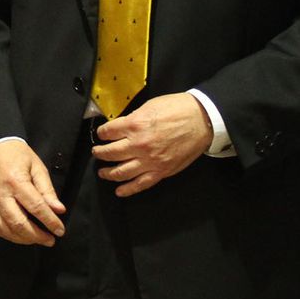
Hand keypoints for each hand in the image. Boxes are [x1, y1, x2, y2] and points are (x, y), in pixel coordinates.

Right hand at [0, 139, 65, 246]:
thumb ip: (47, 189)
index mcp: (16, 181)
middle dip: (37, 236)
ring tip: (37, 239)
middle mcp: (1, 194)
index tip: (60, 230)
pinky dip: (10, 236)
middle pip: (19, 223)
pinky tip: (21, 236)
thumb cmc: (15, 154)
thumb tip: (58, 209)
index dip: (50, 221)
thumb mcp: (36, 166)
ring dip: (24, 239)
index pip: (36, 207)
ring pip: (6, 229)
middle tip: (50, 240)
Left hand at [92, 93, 211, 197]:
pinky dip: (128, 189)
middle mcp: (139, 145)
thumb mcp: (149, 107)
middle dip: (100, 154)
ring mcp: (149, 160)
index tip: (102, 134)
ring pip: (121, 172)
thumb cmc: (177, 109)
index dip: (102, 133)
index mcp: (134, 125)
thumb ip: (133, 118)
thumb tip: (121, 127)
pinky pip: (141, 184)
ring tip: (102, 172)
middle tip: (97, 153)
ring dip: (108, 173)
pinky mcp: (161, 171)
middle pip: (110, 153)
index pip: (108, 132)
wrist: (202, 120)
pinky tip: (119, 191)